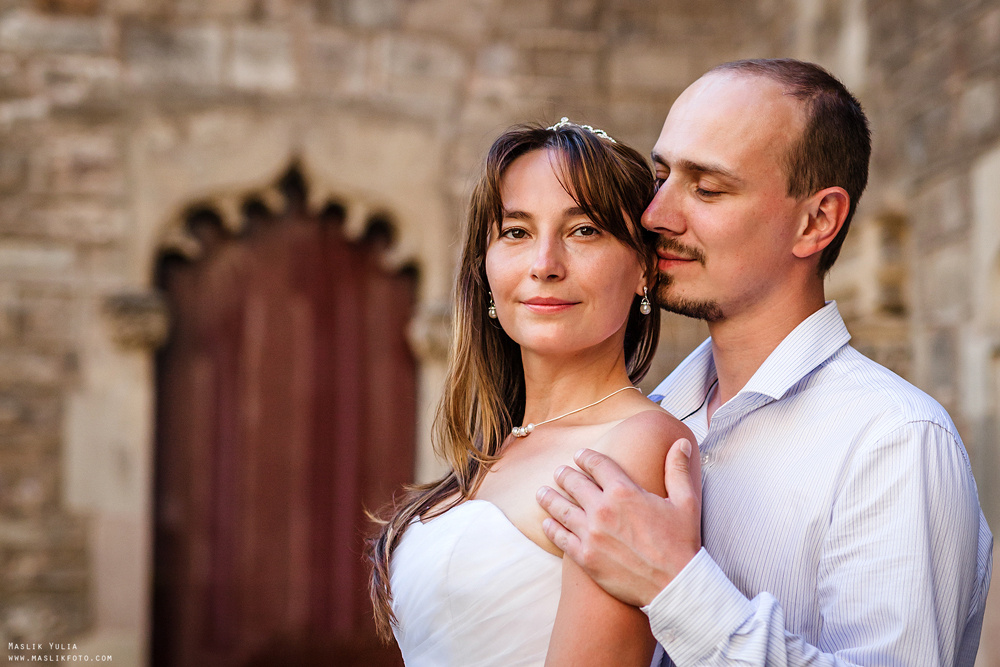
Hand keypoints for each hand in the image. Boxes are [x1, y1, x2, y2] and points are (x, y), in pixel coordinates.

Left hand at [537, 438, 701, 606]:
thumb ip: (678, 469)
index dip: (586, 457)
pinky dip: (551, 528)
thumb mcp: (686, 502)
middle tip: (559, 472)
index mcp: (624, 492)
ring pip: (561, 508)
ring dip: (549, 497)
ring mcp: (591, 534)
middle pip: (574, 483)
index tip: (580, 455)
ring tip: (541, 492)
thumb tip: (682, 442)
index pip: (598, 465)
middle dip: (565, 475)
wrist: (674, 585)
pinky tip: (546, 523)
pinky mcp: (585, 557)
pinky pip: (560, 537)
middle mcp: (603, 510)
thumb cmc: (681, 543)